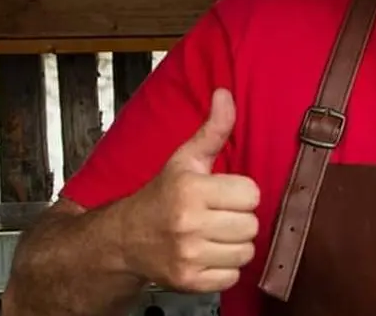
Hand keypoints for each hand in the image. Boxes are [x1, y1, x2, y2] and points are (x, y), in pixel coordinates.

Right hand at [120, 88, 260, 292]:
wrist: (124, 238)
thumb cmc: (160, 196)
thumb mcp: (185, 159)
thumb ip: (213, 129)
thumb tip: (225, 94)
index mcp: (191, 190)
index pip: (251, 194)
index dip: (240, 193)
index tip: (223, 193)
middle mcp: (188, 223)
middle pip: (251, 224)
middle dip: (238, 219)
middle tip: (217, 215)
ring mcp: (188, 255)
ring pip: (246, 252)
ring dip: (234, 244)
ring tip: (213, 235)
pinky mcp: (189, 281)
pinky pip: (232, 276)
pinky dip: (224, 268)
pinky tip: (207, 254)